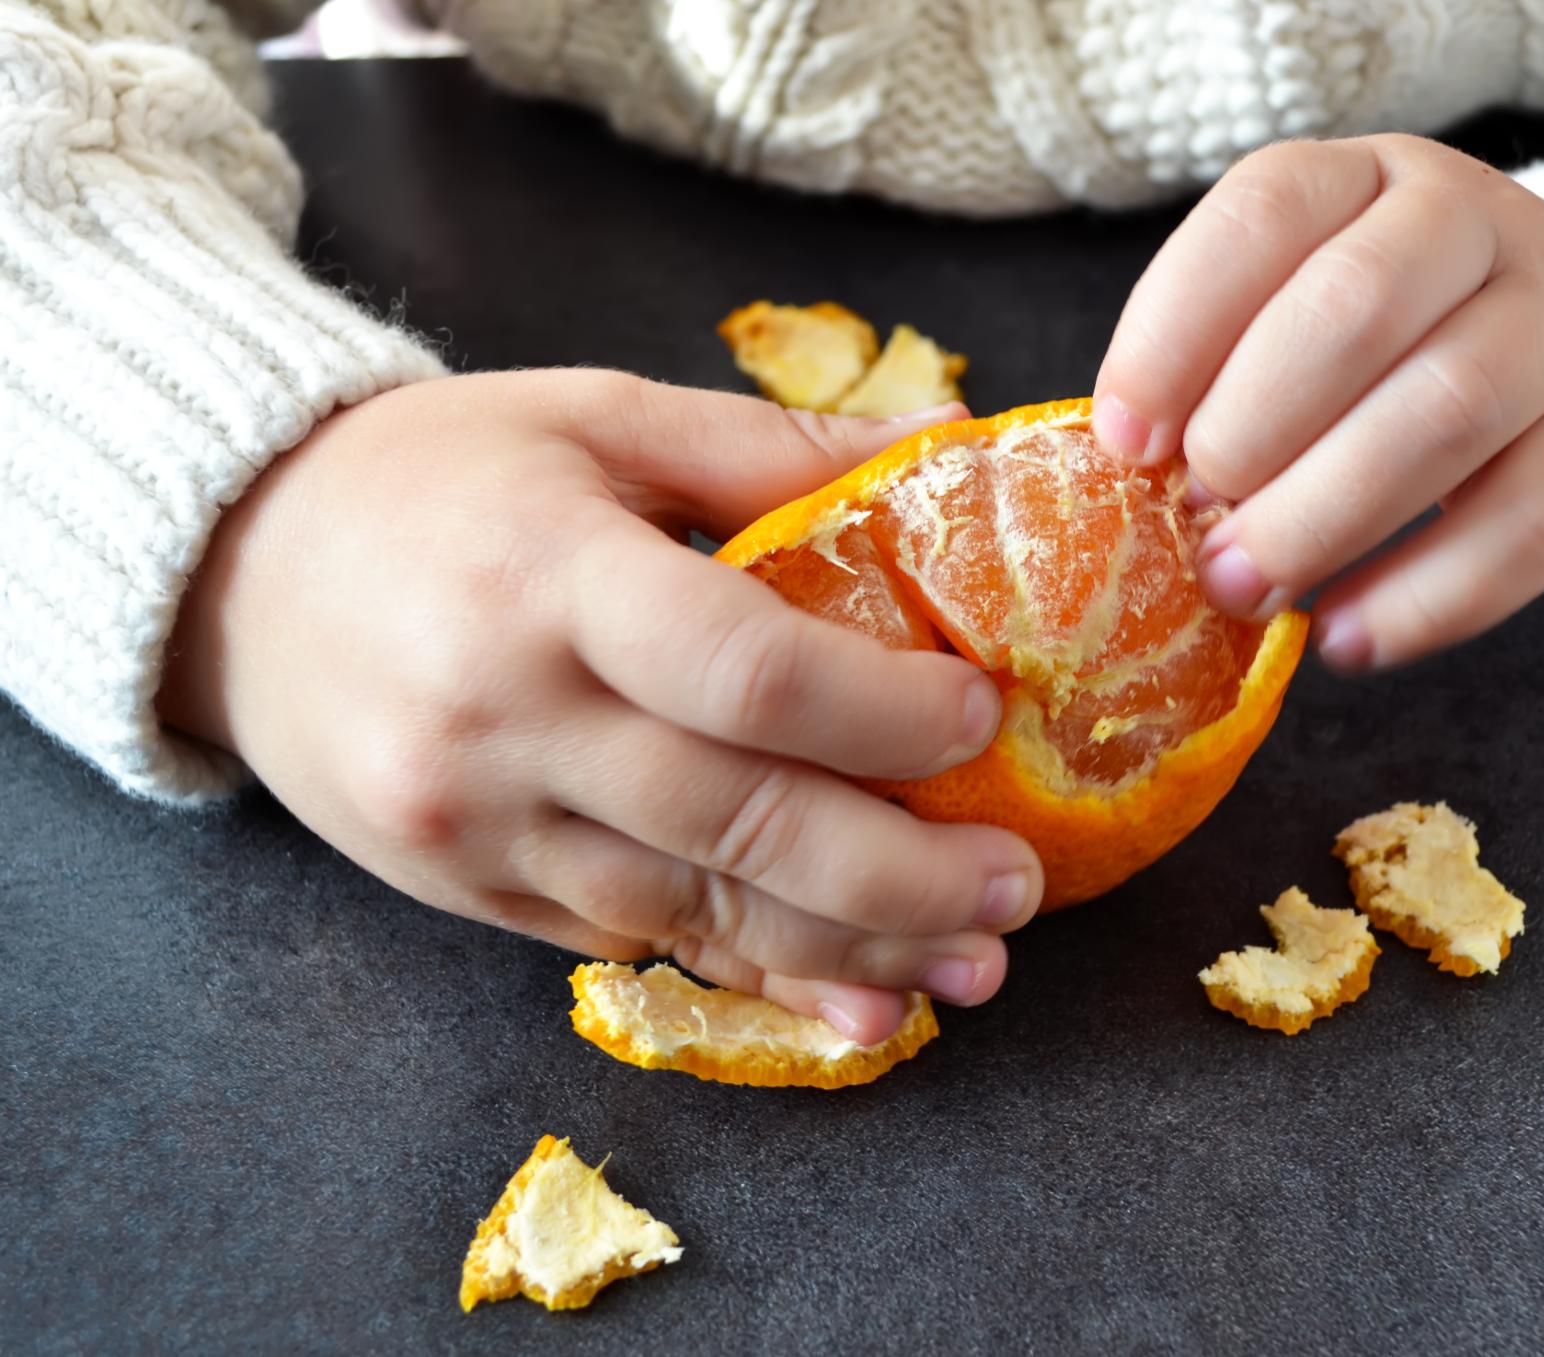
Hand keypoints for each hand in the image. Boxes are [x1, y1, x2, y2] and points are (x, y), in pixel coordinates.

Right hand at [158, 372, 1042, 1044]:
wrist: (232, 572)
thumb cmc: (431, 476)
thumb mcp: (593, 417)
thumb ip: (770, 449)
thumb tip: (947, 447)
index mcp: (551, 575)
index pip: (748, 668)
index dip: (884, 710)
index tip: (986, 716)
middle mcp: (508, 716)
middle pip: (739, 821)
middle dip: (901, 872)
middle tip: (1018, 886)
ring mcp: (476, 822)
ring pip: (694, 911)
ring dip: (850, 950)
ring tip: (974, 965)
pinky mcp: (463, 889)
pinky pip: (630, 947)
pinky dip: (750, 976)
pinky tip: (850, 1003)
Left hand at [1093, 135, 1543, 669]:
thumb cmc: (1411, 345)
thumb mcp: (1315, 306)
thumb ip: (1228, 366)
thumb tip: (1133, 474)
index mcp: (1372, 180)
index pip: (1266, 214)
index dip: (1174, 330)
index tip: (1123, 440)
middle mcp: (1479, 230)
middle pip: (1357, 307)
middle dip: (1250, 429)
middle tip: (1195, 520)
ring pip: (1446, 413)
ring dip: (1322, 518)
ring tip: (1246, 587)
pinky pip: (1525, 526)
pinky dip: (1423, 599)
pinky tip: (1347, 639)